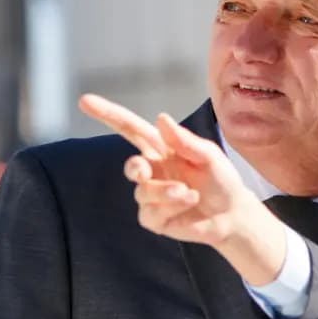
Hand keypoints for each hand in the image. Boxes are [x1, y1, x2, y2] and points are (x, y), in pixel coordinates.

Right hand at [78, 94, 287, 284]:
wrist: (233, 214)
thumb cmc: (222, 180)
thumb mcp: (209, 156)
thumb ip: (185, 140)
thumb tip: (161, 118)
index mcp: (163, 149)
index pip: (132, 129)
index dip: (108, 114)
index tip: (84, 100)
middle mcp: (154, 171)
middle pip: (129, 166)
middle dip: (134, 168)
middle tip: (143, 170)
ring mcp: (151, 195)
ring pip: (143, 192)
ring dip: (166, 192)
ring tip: (190, 193)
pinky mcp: (153, 218)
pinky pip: (150, 212)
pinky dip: (170, 207)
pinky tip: (189, 204)